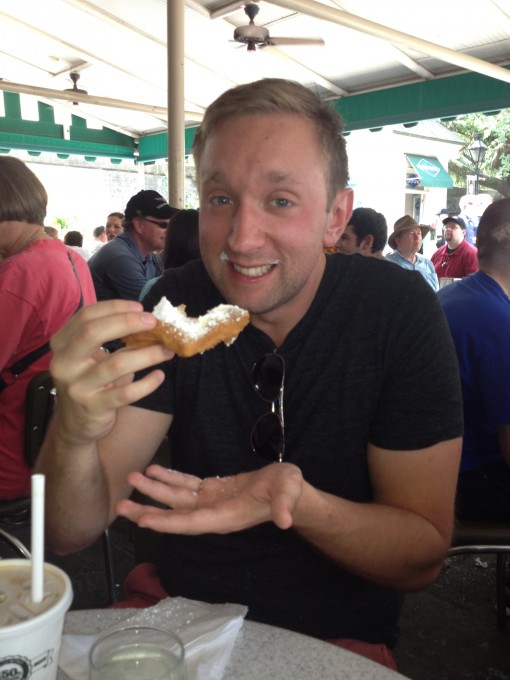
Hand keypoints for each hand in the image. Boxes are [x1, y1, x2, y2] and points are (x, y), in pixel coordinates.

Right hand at [49, 300, 173, 445]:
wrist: (75, 424)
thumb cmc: (89, 382)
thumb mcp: (91, 358)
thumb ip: (111, 339)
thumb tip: (148, 320)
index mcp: (62, 344)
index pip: (87, 316)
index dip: (115, 307)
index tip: (141, 308)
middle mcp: (64, 363)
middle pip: (93, 333)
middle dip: (127, 323)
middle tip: (153, 323)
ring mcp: (77, 386)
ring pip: (116, 364)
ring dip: (147, 354)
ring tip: (167, 350)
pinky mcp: (93, 407)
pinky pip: (126, 393)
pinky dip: (147, 383)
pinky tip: (159, 376)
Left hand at [116, 463, 304, 533]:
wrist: (290, 490)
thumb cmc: (290, 491)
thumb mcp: (289, 492)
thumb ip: (285, 505)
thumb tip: (285, 520)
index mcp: (227, 517)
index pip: (192, 523)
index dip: (168, 523)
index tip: (144, 522)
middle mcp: (213, 513)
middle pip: (175, 515)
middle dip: (148, 511)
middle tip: (120, 506)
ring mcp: (211, 502)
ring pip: (176, 498)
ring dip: (153, 490)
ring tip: (132, 478)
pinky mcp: (212, 490)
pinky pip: (186, 485)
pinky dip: (169, 478)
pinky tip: (154, 470)